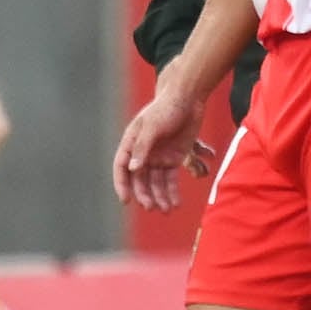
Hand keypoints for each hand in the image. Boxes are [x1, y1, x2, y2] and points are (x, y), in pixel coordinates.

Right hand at [112, 80, 216, 212]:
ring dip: (159, 197)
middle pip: (139, 179)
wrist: (189, 99)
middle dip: (144, 195)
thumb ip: (142, 147)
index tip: (126, 200)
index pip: (121, 167)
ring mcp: (158, 157)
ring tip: (166, 210)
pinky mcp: (173, 159)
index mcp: (131, 142)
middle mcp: (143, 153)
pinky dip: (172, 192)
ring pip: (155, 183)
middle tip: (151, 207)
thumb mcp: (152, 126)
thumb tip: (133, 169)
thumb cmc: (166, 108)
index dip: (122, 184)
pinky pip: (170, 180)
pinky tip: (175, 203)